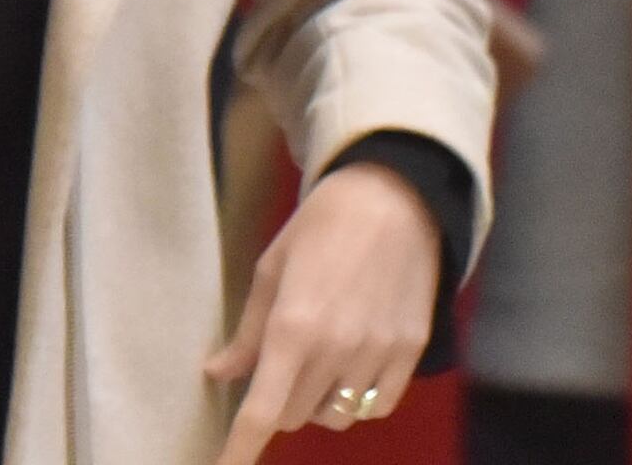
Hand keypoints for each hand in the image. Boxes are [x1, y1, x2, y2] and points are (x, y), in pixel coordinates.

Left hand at [205, 162, 441, 460]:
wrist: (399, 193)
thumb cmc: (324, 224)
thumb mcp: (272, 269)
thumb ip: (248, 331)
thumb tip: (219, 373)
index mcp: (294, 328)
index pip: (262, 413)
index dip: (239, 451)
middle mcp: (337, 347)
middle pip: (296, 416)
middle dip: (281, 402)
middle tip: (285, 365)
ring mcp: (379, 349)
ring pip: (337, 414)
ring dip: (320, 402)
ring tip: (324, 365)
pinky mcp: (412, 346)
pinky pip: (379, 404)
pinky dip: (360, 399)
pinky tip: (355, 369)